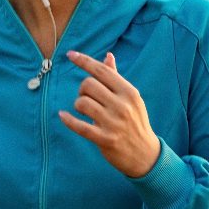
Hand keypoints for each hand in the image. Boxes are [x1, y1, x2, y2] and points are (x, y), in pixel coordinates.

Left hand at [59, 50, 160, 177]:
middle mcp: (122, 105)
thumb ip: (116, 78)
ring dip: (78, 105)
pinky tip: (63, 116)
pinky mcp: (105, 139)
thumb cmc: (135, 122)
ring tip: (83, 110)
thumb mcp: (131, 99)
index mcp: (129, 92)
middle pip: (88, 84)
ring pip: (82, 103)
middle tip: (86, 97)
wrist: (145, 154)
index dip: (84, 61)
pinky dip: (68, 120)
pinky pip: (79, 126)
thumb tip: (108, 56)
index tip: (70, 54)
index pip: (102, 71)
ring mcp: (113, 123)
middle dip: (82, 89)